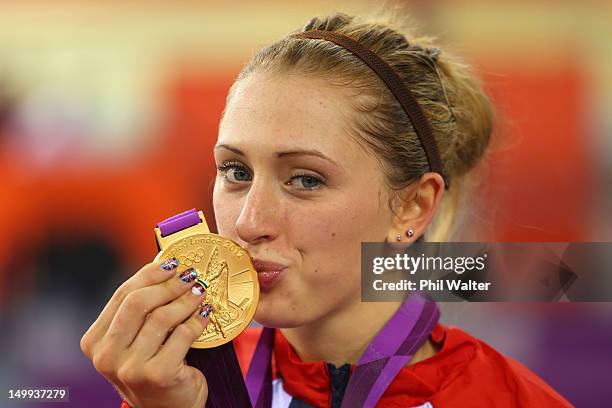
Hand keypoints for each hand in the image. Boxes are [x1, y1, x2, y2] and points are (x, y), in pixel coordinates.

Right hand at [80, 259, 211, 407]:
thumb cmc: (152, 367)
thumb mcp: (135, 339)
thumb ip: (141, 309)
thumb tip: (166, 265)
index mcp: (95, 341)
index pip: (122, 296)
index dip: (149, 275)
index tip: (171, 263)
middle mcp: (106, 356)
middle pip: (138, 303)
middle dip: (168, 284)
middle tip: (190, 276)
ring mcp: (130, 368)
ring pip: (161, 317)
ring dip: (186, 300)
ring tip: (200, 292)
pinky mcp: (157, 375)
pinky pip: (182, 335)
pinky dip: (197, 320)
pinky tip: (205, 313)